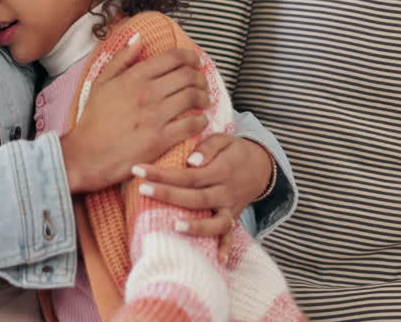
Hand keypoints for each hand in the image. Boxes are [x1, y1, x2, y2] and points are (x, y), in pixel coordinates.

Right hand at [60, 37, 209, 193]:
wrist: (87, 155)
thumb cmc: (93, 120)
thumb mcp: (100, 83)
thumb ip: (121, 59)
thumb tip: (138, 39)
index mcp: (134, 77)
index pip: (173, 58)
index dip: (190, 57)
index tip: (195, 61)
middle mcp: (148, 93)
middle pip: (188, 75)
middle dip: (199, 77)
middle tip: (201, 82)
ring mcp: (155, 116)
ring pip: (193, 97)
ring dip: (204, 97)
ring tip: (203, 101)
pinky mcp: (161, 139)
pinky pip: (191, 124)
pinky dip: (201, 121)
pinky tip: (200, 121)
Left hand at [131, 134, 273, 236]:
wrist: (261, 167)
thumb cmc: (234, 152)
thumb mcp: (225, 139)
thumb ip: (208, 147)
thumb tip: (191, 161)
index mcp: (222, 170)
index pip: (189, 174)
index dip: (163, 174)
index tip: (139, 170)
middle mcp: (226, 192)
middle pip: (197, 197)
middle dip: (168, 195)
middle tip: (143, 190)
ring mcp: (231, 208)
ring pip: (216, 222)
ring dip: (197, 227)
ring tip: (174, 226)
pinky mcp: (234, 218)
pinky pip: (231, 236)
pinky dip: (226, 248)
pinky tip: (218, 261)